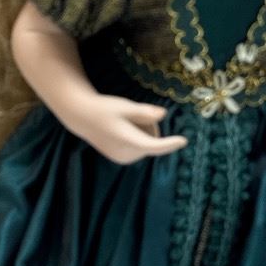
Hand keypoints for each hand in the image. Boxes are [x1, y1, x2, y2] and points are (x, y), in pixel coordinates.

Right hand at [68, 93, 187, 165]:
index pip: (153, 144)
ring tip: (123, 122)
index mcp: (127, 141)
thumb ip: (144, 112)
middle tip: (130, 116)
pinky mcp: (123, 159)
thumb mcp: (125, 106)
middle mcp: (126, 154)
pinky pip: (140, 146)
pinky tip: (121, 129)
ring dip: (143, 131)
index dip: (169, 143)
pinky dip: (137, 137)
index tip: (183, 141)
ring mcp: (124, 159)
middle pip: (152, 139)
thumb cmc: (105, 109)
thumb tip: (163, 114)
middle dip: (149, 126)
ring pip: (147, 143)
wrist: (82, 117)